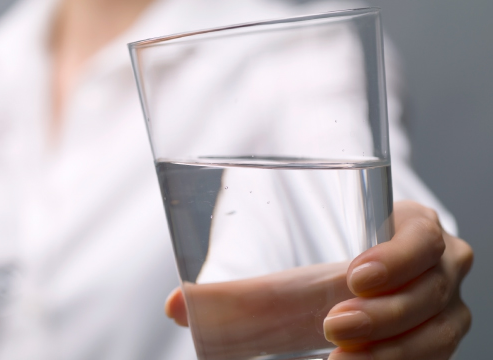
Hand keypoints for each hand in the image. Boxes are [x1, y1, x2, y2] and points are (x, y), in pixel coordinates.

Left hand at [165, 201, 472, 359]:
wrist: (365, 297)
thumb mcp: (290, 275)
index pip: (422, 234)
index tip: (353, 277)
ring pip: (441, 331)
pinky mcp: (441, 340)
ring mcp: (446, 308)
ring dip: (395, 350)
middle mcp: (440, 266)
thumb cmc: (324, 276)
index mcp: (411, 227)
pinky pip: (437, 357)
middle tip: (334, 327)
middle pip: (432, 288)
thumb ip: (237, 289)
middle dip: (385, 312)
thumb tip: (176, 306)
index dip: (396, 255)